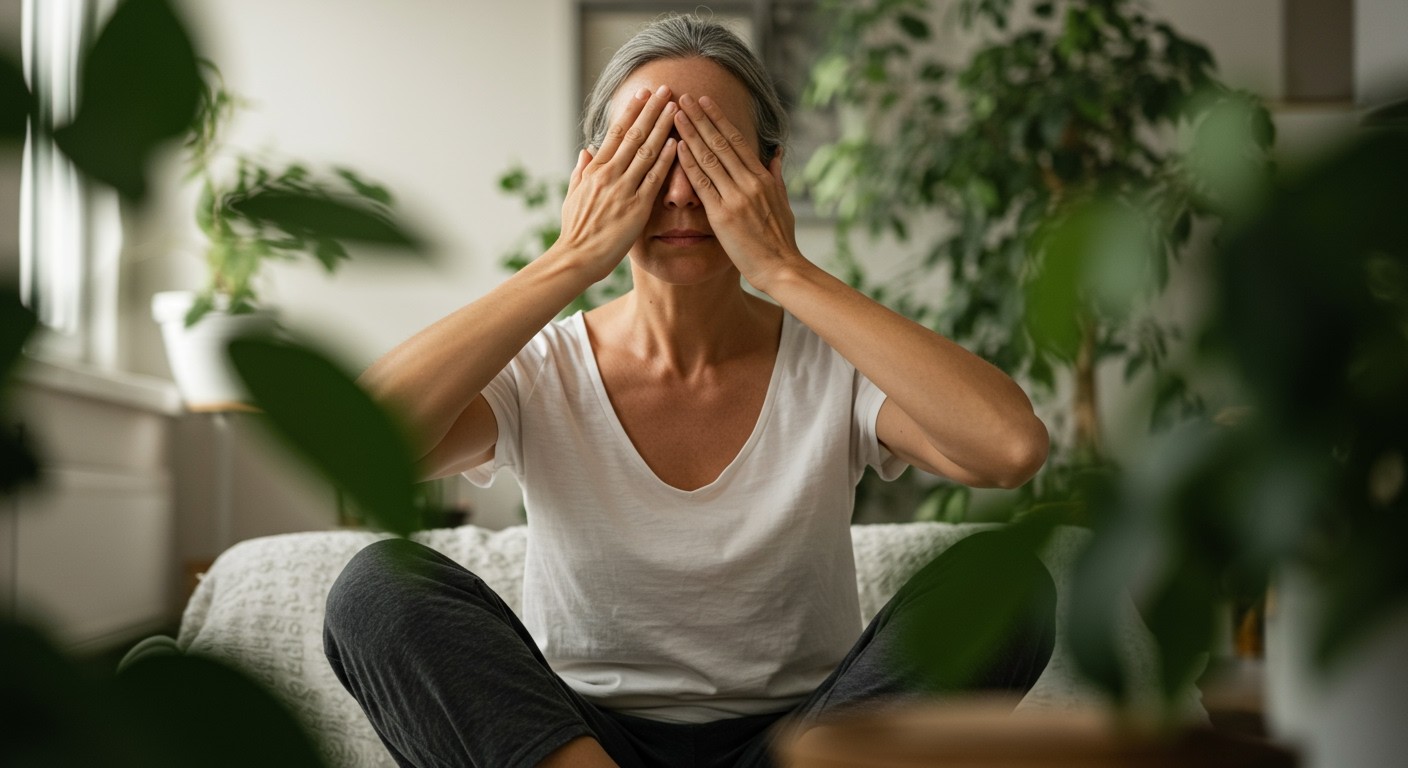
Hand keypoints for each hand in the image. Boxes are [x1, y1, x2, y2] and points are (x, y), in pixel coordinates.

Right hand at [556, 85, 678, 279]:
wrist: (576, 258)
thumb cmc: (575, 231)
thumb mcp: (572, 196)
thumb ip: (581, 171)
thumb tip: (586, 150)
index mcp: (594, 170)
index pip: (616, 133)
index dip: (631, 112)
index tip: (643, 95)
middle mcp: (609, 175)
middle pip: (634, 135)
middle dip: (651, 110)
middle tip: (666, 89)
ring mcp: (623, 190)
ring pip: (646, 151)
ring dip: (662, 126)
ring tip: (676, 107)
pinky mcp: (636, 208)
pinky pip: (653, 179)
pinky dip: (665, 160)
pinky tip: (676, 143)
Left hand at [673, 93, 804, 291]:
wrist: (783, 268)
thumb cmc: (782, 241)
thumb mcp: (784, 204)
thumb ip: (776, 177)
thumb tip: (776, 153)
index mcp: (762, 178)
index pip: (737, 141)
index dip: (719, 119)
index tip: (705, 102)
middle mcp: (749, 182)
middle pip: (721, 143)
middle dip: (701, 118)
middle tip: (684, 98)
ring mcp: (736, 197)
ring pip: (709, 157)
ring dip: (690, 133)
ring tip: (676, 114)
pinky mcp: (723, 215)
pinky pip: (702, 184)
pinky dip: (689, 164)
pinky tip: (677, 147)